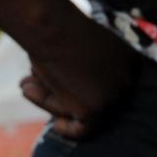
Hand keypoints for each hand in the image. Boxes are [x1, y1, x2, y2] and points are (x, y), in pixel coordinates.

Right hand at [20, 15, 138, 140]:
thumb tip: (70, 96)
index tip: (59, 86)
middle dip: (64, 97)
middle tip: (33, 86)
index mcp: (130, 61)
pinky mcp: (96, 110)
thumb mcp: (80, 48)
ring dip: (54, 102)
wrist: (51, 26)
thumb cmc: (59, 28)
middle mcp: (129, 80)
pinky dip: (68, 130)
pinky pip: (81, 130)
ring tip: (26, 85)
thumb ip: (82, 71)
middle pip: (97, 102)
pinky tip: (56, 124)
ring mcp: (114, 97)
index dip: (81, 89)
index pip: (108, 87)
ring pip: (85, 114)